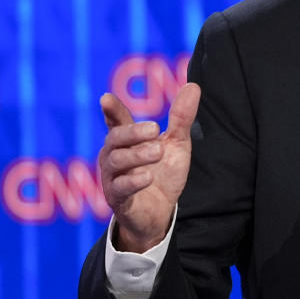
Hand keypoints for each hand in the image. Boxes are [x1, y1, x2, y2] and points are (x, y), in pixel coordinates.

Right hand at [97, 83, 200, 252]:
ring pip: (116, 161)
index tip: (106, 99)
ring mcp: (113, 176)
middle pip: (115, 138)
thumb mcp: (176, 144)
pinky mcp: (117, 198)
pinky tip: (147, 177)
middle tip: (155, 128)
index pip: (116, 121)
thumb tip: (193, 86)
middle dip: (132, 132)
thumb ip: (181, 118)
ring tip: (158, 151)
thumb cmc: (162, 174)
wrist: (161, 212)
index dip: (112, 110)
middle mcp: (114, 155)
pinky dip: (133, 180)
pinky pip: (119, 187)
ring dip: (137, 154)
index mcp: (127, 140)